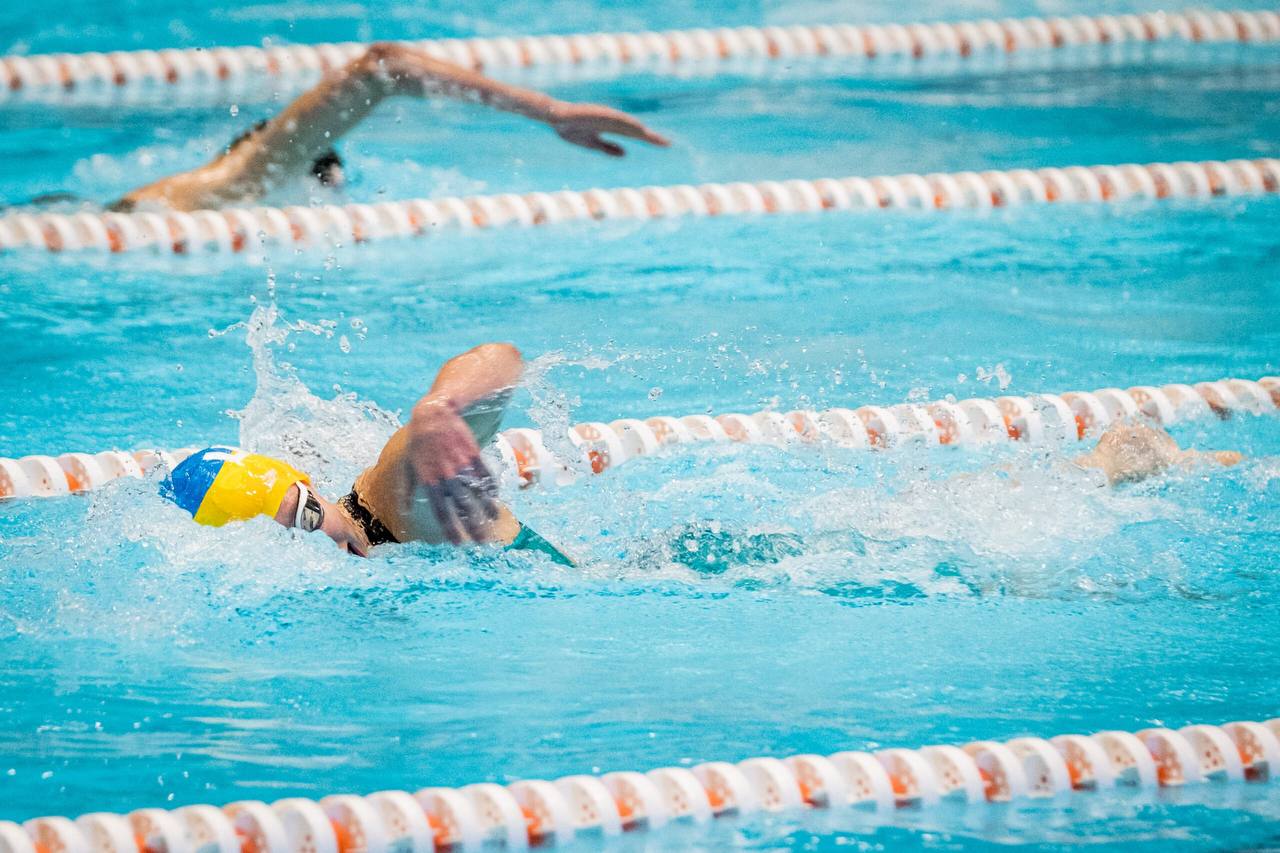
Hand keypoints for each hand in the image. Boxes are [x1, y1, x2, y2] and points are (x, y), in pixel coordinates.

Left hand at [405, 398, 498, 543]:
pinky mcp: (473, 454)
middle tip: (483, 541)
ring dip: (487, 509)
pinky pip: (484, 474)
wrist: (433, 414)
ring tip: (495, 521)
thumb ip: (407, 489)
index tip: (458, 544)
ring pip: (477, 492)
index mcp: (430, 482)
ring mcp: (461, 465)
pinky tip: (496, 497)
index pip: (442, 512)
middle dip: (474, 526)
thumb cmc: (418, 441)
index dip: (451, 529)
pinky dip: (491, 487)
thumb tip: (405, 510)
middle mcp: (447, 477)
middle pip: (463, 508)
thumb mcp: (408, 465)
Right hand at [550, 102, 669, 156]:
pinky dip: (626, 123)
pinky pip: (614, 118)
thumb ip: (609, 148)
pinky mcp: (598, 113)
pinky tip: (635, 126)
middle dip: (650, 137)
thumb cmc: (571, 129)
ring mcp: (606, 116)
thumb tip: (625, 154)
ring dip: (641, 131)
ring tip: (654, 138)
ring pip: (627, 124)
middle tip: (667, 144)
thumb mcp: (593, 144)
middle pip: (635, 130)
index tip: (663, 144)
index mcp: (612, 128)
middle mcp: (612, 121)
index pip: (634, 135)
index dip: (648, 139)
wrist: (556, 118)